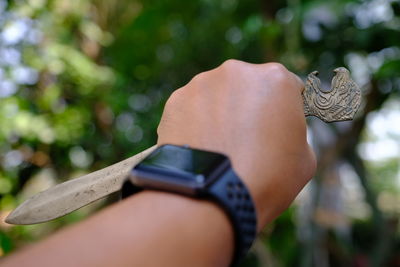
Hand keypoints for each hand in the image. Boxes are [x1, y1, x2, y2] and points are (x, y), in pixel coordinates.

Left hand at [157, 60, 315, 229]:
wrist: (211, 196)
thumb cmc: (265, 178)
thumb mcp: (305, 158)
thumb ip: (294, 131)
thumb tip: (280, 131)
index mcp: (275, 79)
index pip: (286, 87)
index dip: (284, 109)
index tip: (277, 127)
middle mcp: (236, 71)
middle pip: (248, 86)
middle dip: (250, 106)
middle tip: (247, 139)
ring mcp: (202, 84)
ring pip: (217, 95)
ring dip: (221, 112)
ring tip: (220, 146)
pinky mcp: (176, 100)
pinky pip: (192, 108)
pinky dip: (196, 122)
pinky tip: (200, 146)